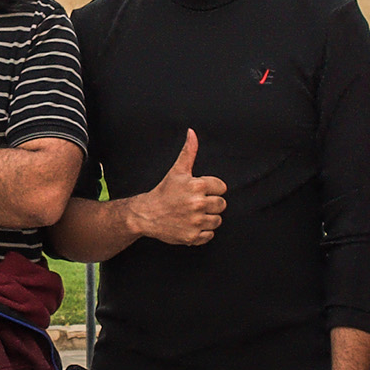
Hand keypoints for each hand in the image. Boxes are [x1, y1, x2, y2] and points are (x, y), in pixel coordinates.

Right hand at [122, 132, 228, 246]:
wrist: (147, 214)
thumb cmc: (164, 191)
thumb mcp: (177, 170)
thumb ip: (188, 152)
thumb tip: (192, 132)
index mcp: (197, 186)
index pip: (222, 188)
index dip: (212, 189)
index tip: (200, 191)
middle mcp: (197, 204)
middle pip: (222, 205)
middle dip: (211, 204)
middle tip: (196, 203)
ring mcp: (195, 221)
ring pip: (217, 220)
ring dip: (208, 218)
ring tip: (194, 214)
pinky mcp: (192, 236)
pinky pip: (210, 235)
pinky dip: (202, 232)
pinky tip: (191, 225)